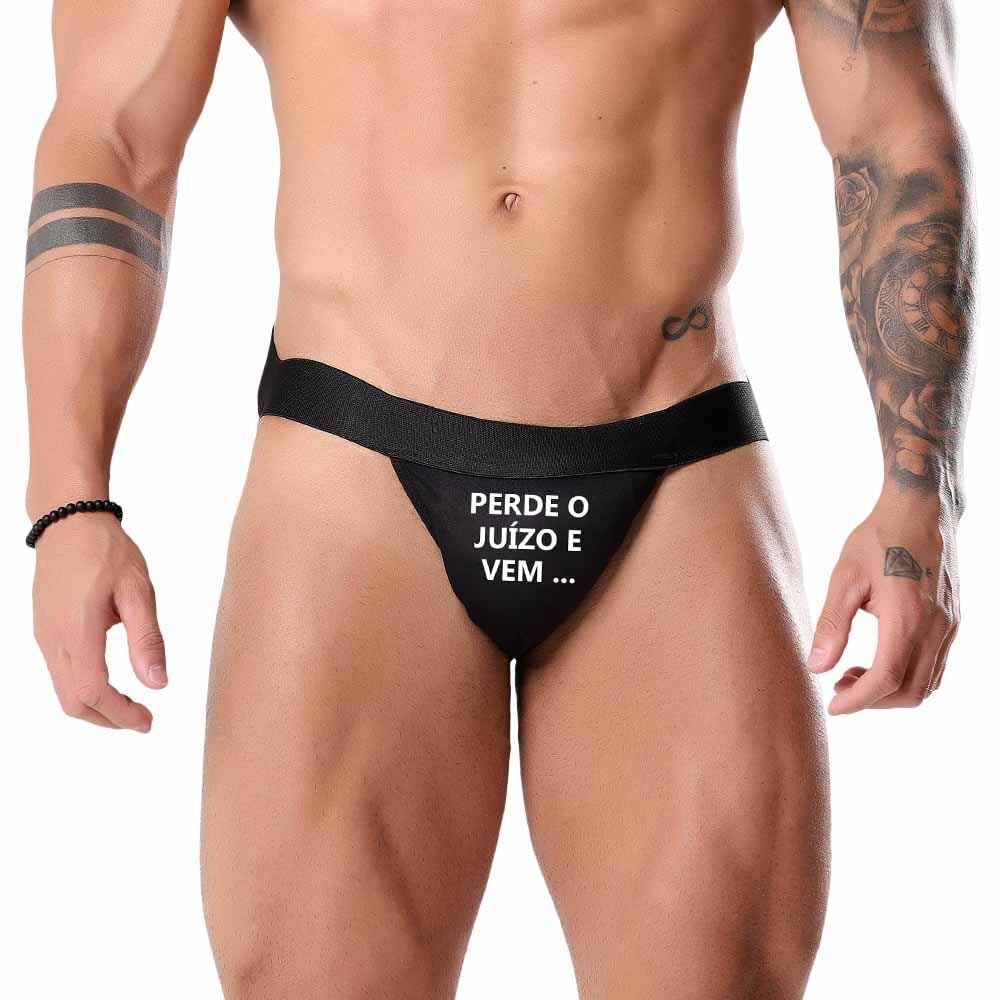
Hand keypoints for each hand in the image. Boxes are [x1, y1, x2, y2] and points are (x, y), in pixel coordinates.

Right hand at [32, 513, 166, 730]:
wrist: (69, 521)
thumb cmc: (106, 550)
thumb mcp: (138, 591)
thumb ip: (147, 639)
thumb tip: (158, 683)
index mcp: (78, 632)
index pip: (95, 692)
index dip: (121, 714)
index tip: (148, 722)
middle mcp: (53, 640)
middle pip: (74, 702)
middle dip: (108, 718)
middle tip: (142, 720)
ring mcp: (44, 636)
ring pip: (63, 690)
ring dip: (95, 706)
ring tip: (129, 706)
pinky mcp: (44, 630)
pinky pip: (59, 672)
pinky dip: (83, 688)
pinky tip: (109, 680)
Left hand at [807, 495, 959, 713]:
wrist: (921, 512)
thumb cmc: (878, 539)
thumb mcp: (844, 578)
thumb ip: (831, 625)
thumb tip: (817, 668)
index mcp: (906, 617)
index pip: (886, 678)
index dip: (858, 701)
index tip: (832, 707)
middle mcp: (935, 628)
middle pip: (910, 692)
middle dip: (872, 701)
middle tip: (838, 689)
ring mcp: (949, 627)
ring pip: (926, 684)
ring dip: (890, 692)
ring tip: (852, 674)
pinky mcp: (952, 623)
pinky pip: (934, 667)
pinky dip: (906, 676)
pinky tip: (878, 660)